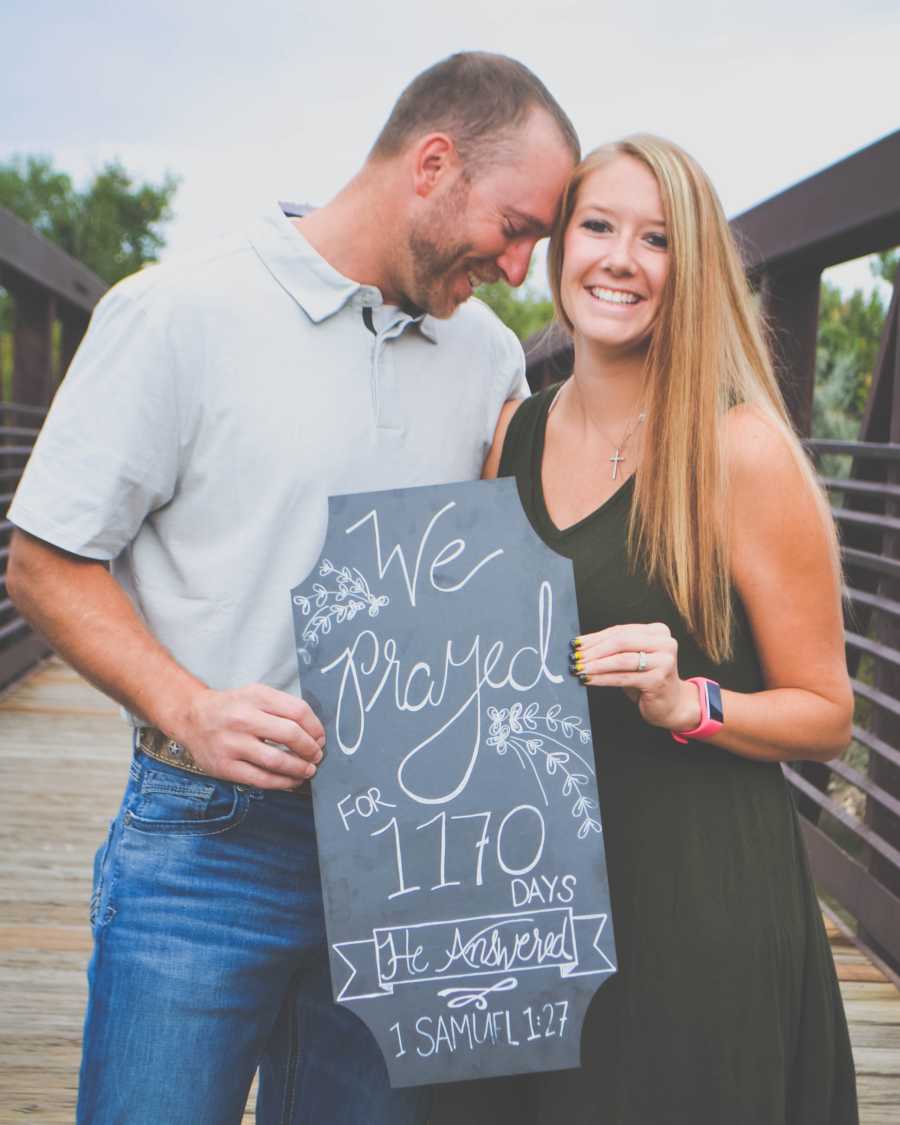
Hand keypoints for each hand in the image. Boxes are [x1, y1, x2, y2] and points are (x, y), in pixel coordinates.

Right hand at [167, 683, 325, 789]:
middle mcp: (243, 719)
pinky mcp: (225, 767)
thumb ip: (283, 707)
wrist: (192, 718)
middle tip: (317, 755)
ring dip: (300, 768)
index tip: (320, 737)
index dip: (315, 727)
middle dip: (310, 749)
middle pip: (290, 735)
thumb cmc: (232, 708)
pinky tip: (291, 780)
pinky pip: (261, 779)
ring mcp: (232, 744)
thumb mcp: (256, 694)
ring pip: (277, 760)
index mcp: (256, 697)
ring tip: (308, 770)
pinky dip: (282, 782)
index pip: (297, 711)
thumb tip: (313, 732)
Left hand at [571, 623, 700, 732]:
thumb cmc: (649, 679)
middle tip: (575, 657)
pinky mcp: (658, 680)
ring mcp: (663, 661)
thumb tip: (582, 645)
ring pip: (621, 659)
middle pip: (620, 642)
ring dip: (595, 665)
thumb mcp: (634, 658)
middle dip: (594, 650)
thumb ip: (615, 648)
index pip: (620, 631)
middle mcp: (664, 643)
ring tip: (579, 668)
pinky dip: (602, 679)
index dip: (595, 637)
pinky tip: (589, 680)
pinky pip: (623, 677)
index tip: (576, 643)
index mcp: (658, 631)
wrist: (672, 704)